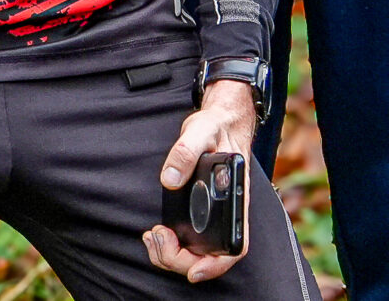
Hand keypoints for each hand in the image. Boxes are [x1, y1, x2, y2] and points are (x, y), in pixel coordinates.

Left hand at [142, 82, 256, 281]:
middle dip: (180, 259)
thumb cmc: (216, 125)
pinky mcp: (201, 212)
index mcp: (235, 199)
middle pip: (211, 257)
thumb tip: (170, 179)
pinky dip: (171, 244)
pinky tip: (156, 233)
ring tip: (153, 236)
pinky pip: (190, 241)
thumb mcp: (201, 129)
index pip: (235, 246)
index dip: (216, 265)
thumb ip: (186, 151)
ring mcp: (214, 214)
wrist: (220, 118)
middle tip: (158, 238)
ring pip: (198, 253)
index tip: (193, 270)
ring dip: (172, 254)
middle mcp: (227, 212)